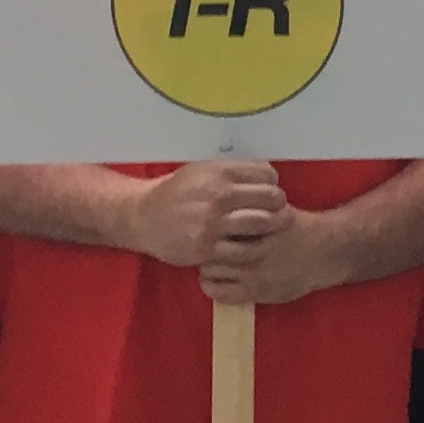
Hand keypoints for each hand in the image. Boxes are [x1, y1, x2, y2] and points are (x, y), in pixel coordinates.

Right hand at [132, 158, 288, 270]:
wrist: (143, 216)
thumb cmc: (177, 192)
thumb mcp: (202, 171)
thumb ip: (232, 172)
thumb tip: (267, 176)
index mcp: (220, 172)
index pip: (267, 175)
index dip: (272, 185)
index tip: (268, 193)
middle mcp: (219, 195)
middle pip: (271, 199)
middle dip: (280, 207)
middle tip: (278, 214)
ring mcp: (213, 223)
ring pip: (263, 224)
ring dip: (273, 228)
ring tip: (271, 231)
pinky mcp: (207, 248)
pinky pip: (244, 251)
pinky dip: (255, 250)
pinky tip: (252, 248)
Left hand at [197, 201, 338, 306]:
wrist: (326, 252)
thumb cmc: (297, 227)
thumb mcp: (274, 209)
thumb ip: (249, 209)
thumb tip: (218, 202)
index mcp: (256, 226)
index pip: (216, 229)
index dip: (204, 228)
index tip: (202, 228)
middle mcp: (255, 251)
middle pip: (209, 250)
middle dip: (202, 248)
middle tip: (201, 246)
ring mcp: (256, 275)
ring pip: (211, 273)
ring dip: (207, 268)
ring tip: (210, 263)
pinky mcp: (259, 294)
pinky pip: (223, 295)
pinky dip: (213, 287)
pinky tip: (217, 280)